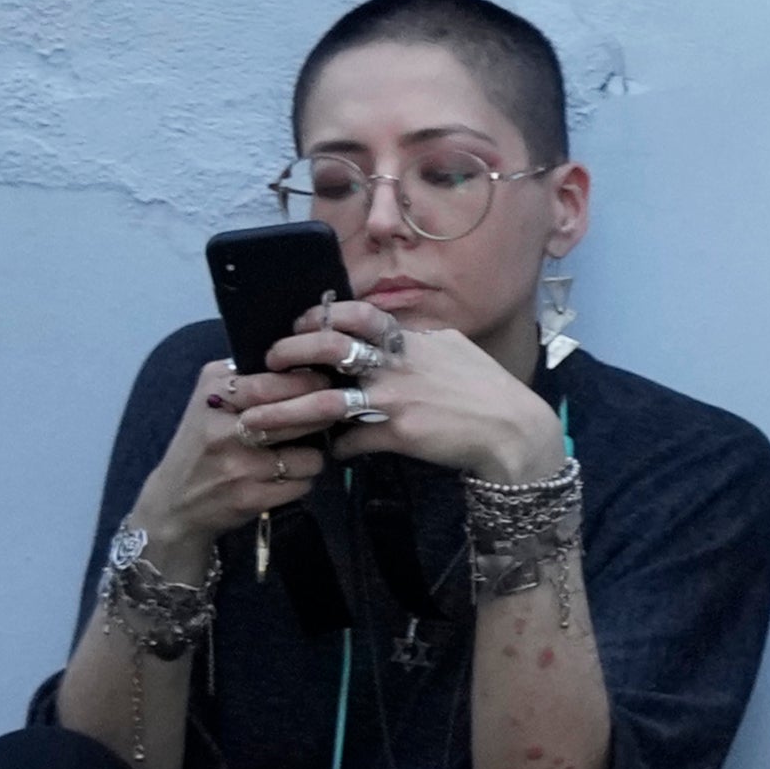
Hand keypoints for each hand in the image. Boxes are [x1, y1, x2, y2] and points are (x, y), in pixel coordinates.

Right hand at [133, 348, 361, 559]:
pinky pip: (302, 483)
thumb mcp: (210, 402)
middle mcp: (221, 429)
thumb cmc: (201, 446)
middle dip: (321, 416)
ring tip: (296, 454)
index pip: (271, 383)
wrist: (171, 503)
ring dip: (313, 455)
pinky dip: (301, 481)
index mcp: (213, 396)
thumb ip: (248, 380)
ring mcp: (235, 465)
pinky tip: (282, 479)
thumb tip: (305, 361)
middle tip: (329, 416)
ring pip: (309, 454)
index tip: (326, 384)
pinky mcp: (248, 497)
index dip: (309, 382)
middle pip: (295, 415)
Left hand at [294, 299, 566, 487]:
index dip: (319, 317)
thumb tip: (396, 334)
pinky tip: (332, 453)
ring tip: (254, 421)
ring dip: (283, 412)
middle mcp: (398, 364)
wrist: (515, 430)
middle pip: (329, 347)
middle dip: (289, 352)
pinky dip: (337, 449)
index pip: (356, 315)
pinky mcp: (398, 433)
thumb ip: (421, 340)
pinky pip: (352, 442)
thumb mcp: (457, 349)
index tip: (298, 325)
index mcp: (412, 340)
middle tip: (269, 363)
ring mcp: (396, 398)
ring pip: (324, 401)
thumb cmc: (490, 389)